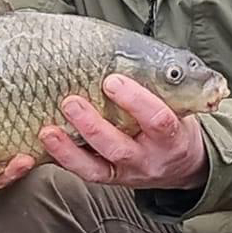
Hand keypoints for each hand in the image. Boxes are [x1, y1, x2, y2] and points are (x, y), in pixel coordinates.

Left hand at [40, 75, 206, 189]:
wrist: (183, 166)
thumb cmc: (176, 127)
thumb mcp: (178, 108)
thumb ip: (158, 87)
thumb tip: (125, 52)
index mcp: (172, 138)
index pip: (157, 120)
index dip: (135, 101)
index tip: (112, 80)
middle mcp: (149, 160)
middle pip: (119, 148)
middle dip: (92, 125)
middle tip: (70, 102)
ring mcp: (128, 172)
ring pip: (96, 168)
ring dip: (69, 148)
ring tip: (48, 130)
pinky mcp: (111, 179)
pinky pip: (85, 173)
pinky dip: (64, 159)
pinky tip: (48, 143)